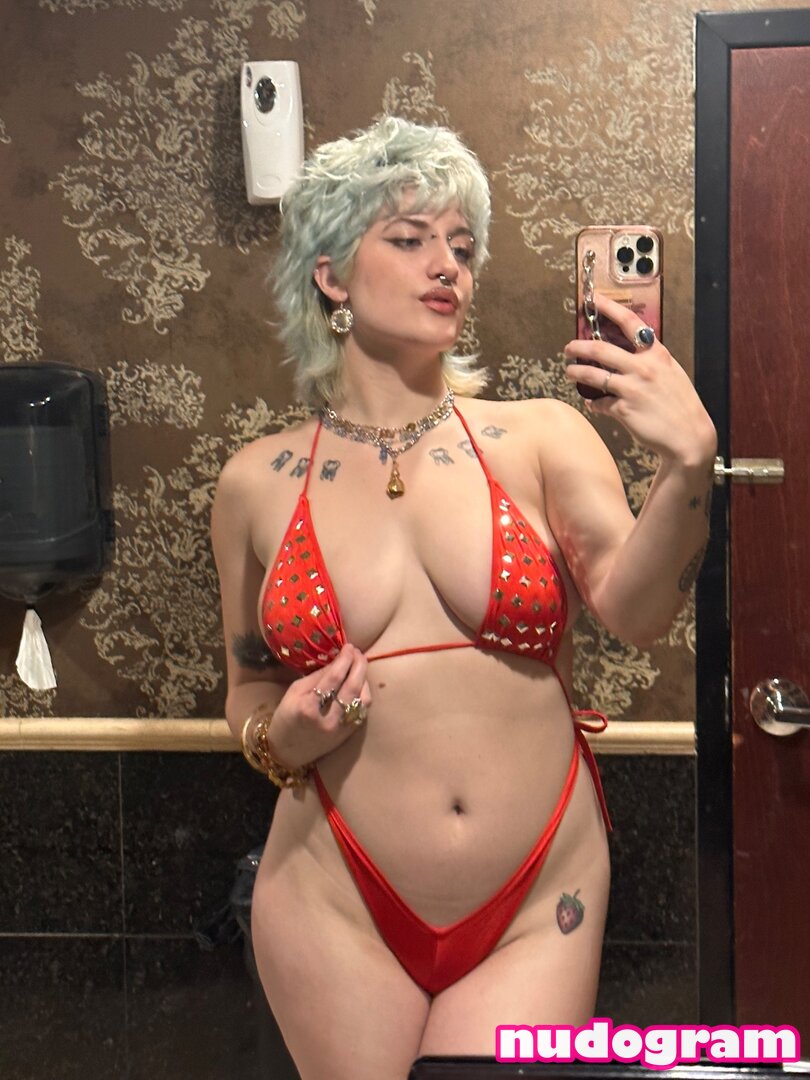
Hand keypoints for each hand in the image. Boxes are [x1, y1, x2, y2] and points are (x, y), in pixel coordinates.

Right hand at [265, 644, 371, 768]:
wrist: (287, 751)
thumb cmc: (286, 717)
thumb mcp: (294, 692)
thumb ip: (317, 676)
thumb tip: (338, 660)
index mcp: (308, 708)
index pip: (333, 678)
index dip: (344, 659)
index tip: (349, 647)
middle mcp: (327, 720)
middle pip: (352, 687)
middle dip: (359, 665)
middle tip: (358, 653)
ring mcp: (340, 729)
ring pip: (363, 700)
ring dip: (365, 680)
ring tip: (359, 666)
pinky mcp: (348, 735)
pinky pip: (363, 711)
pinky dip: (364, 695)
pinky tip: (360, 684)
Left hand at [563, 294, 716, 466]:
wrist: (689, 435)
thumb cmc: (680, 404)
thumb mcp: (670, 372)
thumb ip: (650, 360)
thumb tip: (627, 354)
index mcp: (656, 354)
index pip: (630, 323)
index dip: (609, 308)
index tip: (593, 300)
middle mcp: (643, 368)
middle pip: (601, 349)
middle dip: (579, 347)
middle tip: (569, 348)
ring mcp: (632, 389)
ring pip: (594, 375)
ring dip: (577, 373)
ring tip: (570, 372)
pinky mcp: (624, 410)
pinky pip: (600, 403)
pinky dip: (594, 403)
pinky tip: (593, 403)